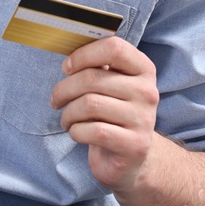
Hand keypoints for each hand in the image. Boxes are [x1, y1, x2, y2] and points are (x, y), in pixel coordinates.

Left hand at [49, 36, 159, 194]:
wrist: (131, 157)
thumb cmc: (112, 114)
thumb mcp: (110, 85)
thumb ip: (97, 66)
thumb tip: (69, 55)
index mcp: (143, 69)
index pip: (114, 48)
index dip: (84, 55)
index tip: (67, 67)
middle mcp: (148, 92)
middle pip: (93, 78)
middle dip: (64, 89)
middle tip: (56, 100)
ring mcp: (143, 119)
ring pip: (89, 104)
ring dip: (68, 113)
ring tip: (66, 119)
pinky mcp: (135, 145)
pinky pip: (93, 131)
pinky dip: (76, 131)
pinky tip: (77, 133)